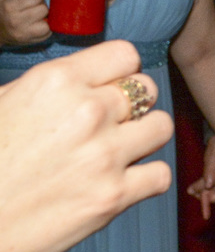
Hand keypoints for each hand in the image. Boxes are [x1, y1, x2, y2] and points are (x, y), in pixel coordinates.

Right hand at [0, 0, 50, 45]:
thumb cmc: (5, 8)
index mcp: (9, 6)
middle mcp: (16, 21)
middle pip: (43, 9)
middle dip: (41, 5)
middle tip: (33, 7)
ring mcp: (24, 33)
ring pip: (48, 22)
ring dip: (45, 17)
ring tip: (36, 16)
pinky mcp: (33, 41)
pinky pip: (49, 32)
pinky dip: (46, 27)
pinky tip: (37, 24)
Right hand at [0, 40, 172, 251]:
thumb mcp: (5, 104)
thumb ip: (51, 86)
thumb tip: (83, 77)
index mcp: (57, 82)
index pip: (125, 55)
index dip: (120, 72)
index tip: (111, 88)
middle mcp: (87, 112)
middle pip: (147, 88)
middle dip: (132, 106)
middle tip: (109, 125)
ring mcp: (104, 155)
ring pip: (162, 126)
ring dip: (144, 138)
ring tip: (118, 151)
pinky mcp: (113, 197)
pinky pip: (160, 174)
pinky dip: (147, 179)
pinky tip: (122, 182)